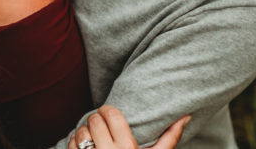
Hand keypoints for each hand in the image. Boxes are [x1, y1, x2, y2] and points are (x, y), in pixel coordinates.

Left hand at [68, 106, 189, 148]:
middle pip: (94, 120)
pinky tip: (83, 147)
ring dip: (83, 131)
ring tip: (91, 135)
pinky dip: (73, 142)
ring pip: (80, 131)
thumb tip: (185, 116)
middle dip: (95, 119)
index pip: (111, 115)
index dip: (107, 111)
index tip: (108, 114)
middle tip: (99, 124)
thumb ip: (170, 138)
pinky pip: (70, 144)